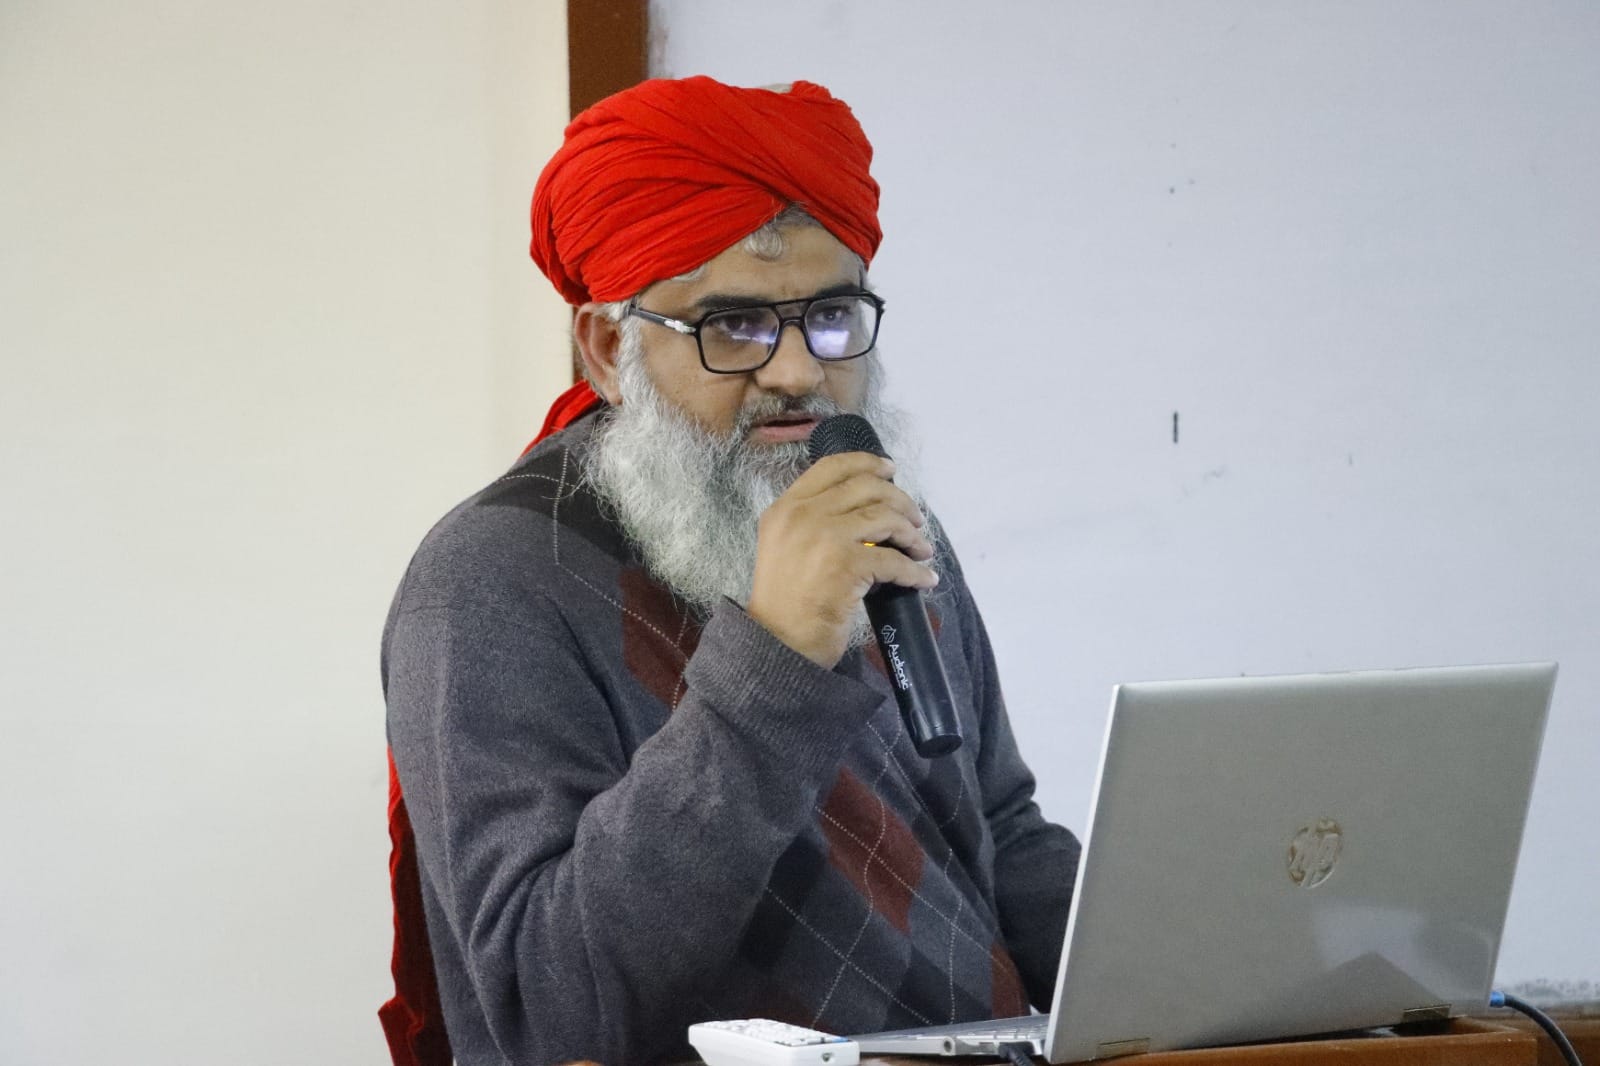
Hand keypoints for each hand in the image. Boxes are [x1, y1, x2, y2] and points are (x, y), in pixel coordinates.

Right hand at [745, 452, 938, 667]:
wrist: (777, 644)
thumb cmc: (784, 604)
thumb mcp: (786, 548)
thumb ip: (813, 523)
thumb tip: (866, 512)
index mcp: (785, 508)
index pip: (831, 467)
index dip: (867, 462)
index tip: (891, 470)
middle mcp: (803, 514)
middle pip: (866, 487)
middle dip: (900, 500)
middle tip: (916, 518)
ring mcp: (825, 536)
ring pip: (886, 518)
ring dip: (912, 534)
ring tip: (922, 550)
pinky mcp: (848, 564)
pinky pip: (895, 560)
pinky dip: (915, 571)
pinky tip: (925, 579)